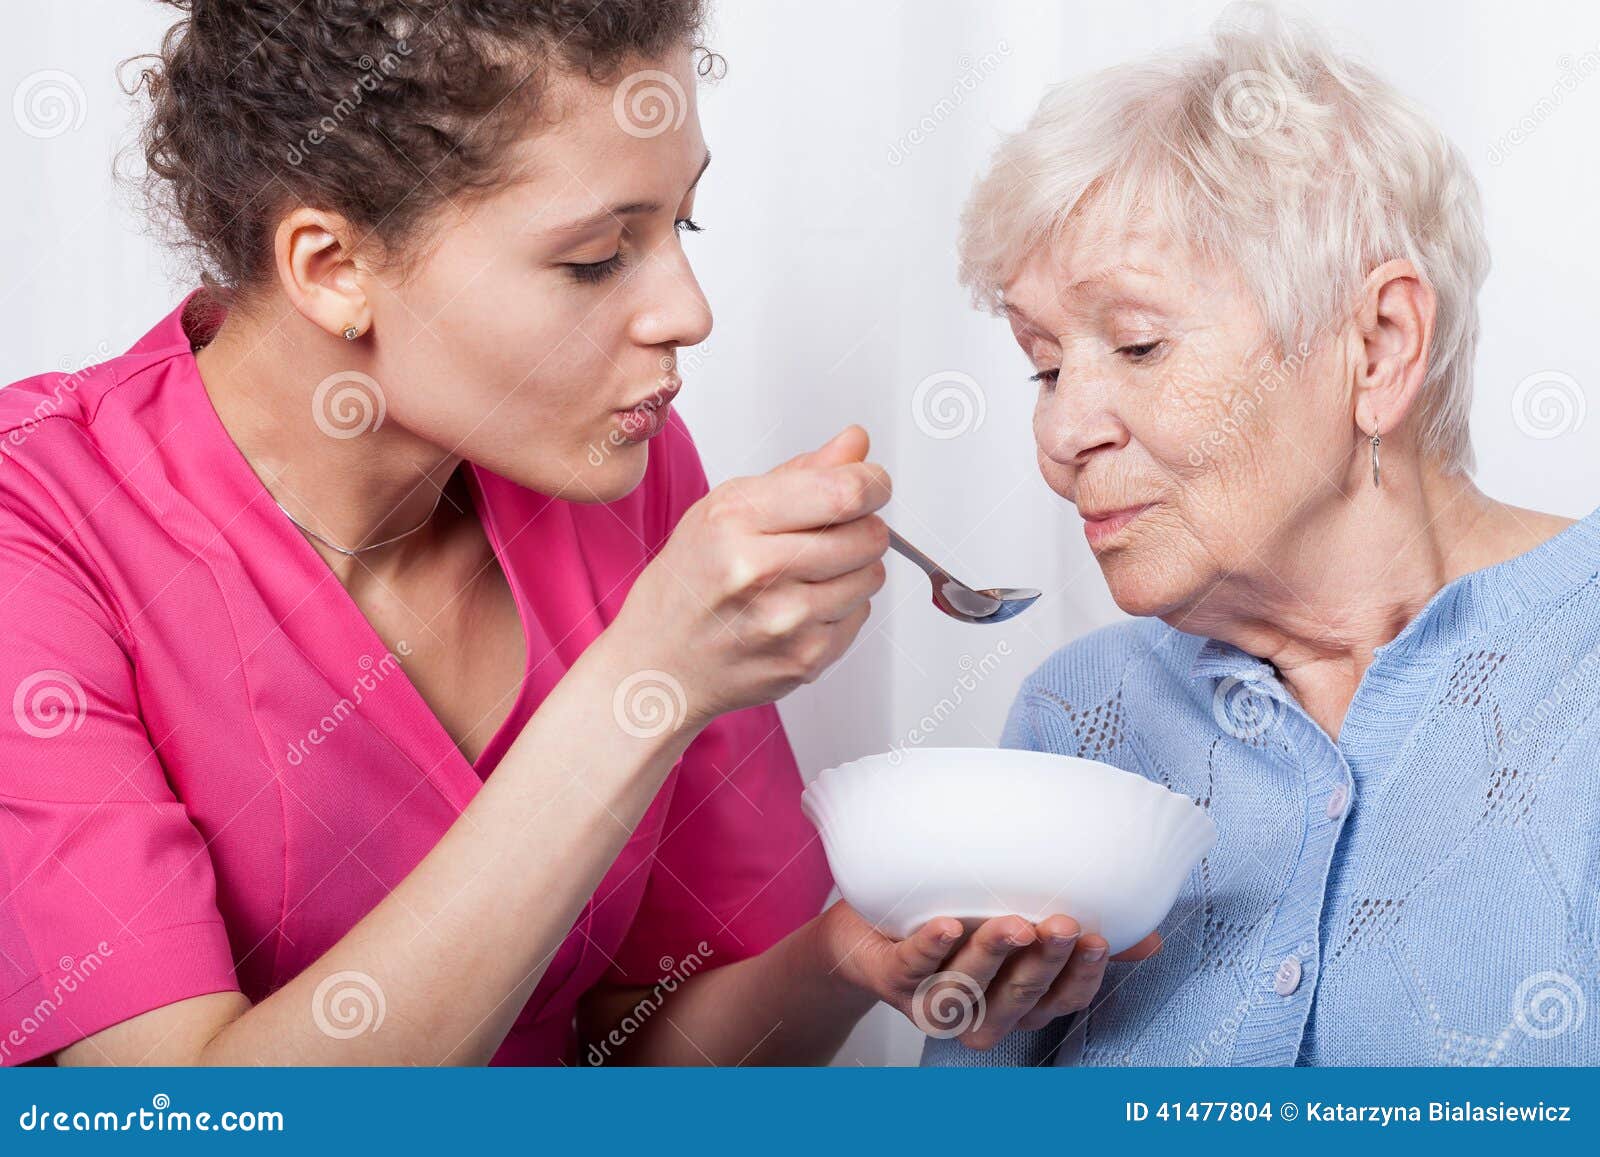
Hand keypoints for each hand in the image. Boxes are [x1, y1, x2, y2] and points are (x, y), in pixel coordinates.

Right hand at [609, 426, 889, 727]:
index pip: (844, 492)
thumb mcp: (724, 509)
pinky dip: (842, 606)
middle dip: (864, 525)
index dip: (873, 482)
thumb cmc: (688, 583)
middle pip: (869, 534)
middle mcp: (760, 570)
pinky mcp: (806, 658)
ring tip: (809, 573)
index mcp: (736, 520)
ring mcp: (786, 620)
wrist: (659, 664)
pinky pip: (861, 614)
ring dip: (855, 568)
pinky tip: (800, 607)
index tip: (872, 482)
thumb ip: (800, 473)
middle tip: (834, 531)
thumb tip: (857, 444)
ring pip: (872, 574)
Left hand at [818, 900, 1161, 1049]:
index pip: (1060, 1000)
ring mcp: (934, 997)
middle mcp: (979, 1009)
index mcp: (1017, 1000)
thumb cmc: (955, 923)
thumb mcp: (1021, 926)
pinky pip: (912, 967)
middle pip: (1018, 996)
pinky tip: (945, 924)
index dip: (1080, 974)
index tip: (1099, 939)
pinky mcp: (892, 977)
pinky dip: (929, 946)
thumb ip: (1079, 936)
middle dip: (1042, 963)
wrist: (870, 926)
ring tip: (1013, 923)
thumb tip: (1148, 937)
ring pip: (968, 984)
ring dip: (992, 954)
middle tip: (1062, 925)